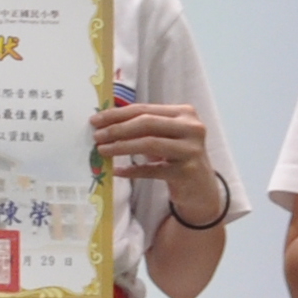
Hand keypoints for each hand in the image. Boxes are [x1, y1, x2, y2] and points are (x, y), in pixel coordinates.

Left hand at [93, 99, 227, 222]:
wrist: (201, 187)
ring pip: (149, 143)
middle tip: (96, 136)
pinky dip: (132, 171)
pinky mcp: (186, 172)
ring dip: (121, 147)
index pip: (145, 109)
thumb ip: (144, 126)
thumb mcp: (165, 136)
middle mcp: (192, 128)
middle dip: (117, 129)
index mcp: (185, 113)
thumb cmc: (177, 156)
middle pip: (147, 123)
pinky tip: (117, 171)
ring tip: (102, 150)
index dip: (117, 114)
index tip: (95, 120)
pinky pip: (152, 170)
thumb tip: (105, 122)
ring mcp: (191, 150)